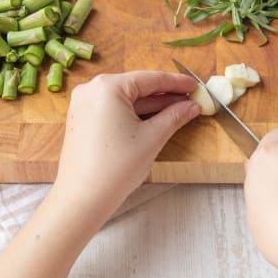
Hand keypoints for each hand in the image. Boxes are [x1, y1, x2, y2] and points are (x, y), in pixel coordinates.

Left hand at [53, 71, 199, 219]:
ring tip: (177, 109)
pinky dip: (133, 113)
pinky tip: (154, 119)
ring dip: (150, 104)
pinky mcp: (81, 119)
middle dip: (164, 94)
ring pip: (125, 99)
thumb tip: (192, 106)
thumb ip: (174, 116)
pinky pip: (113, 109)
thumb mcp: (152, 138)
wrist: (82, 198)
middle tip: (190, 99)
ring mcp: (83, 104)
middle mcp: (91, 89)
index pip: (150, 79)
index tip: (195, 86)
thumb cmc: (116, 167)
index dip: (177, 83)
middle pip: (136, 87)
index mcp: (108, 87)